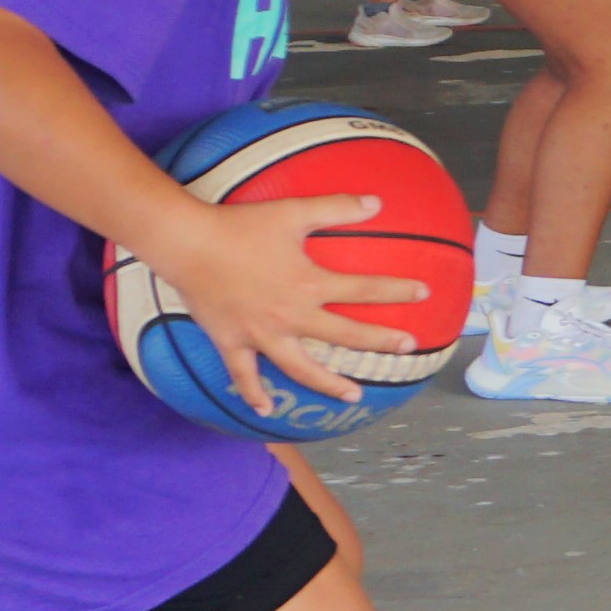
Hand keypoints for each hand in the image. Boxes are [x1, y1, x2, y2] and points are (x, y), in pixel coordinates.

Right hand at [126, 190, 424, 417]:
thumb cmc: (240, 226)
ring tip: (354, 396)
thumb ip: (336, 208)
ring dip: (329, 384)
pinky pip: (243, 375)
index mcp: (309, 284)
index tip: (424, 292)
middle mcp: (290, 316)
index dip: (397, 290)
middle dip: (381, 342)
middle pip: (345, 335)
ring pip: (302, 368)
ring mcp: (260, 334)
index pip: (364, 290)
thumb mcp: (292, 212)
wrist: (186, 243)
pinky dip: (253, 393)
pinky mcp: (231, 342)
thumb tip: (376, 201)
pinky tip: (265, 409)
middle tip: (409, 347)